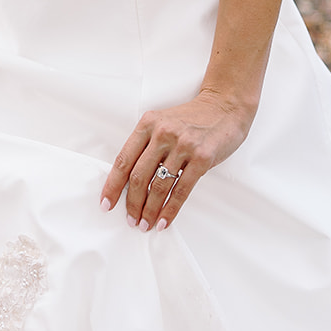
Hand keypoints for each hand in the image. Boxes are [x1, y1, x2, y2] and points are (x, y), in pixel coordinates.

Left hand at [101, 91, 252, 230]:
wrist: (225, 107)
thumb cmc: (191, 119)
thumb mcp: (162, 123)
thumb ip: (146, 145)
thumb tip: (130, 182)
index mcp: (148, 123)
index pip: (123, 160)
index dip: (112, 185)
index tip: (106, 203)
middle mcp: (163, 133)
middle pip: (139, 176)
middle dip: (132, 203)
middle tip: (130, 220)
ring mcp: (183, 145)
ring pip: (159, 186)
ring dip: (150, 210)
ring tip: (145, 224)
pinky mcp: (202, 158)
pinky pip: (182, 190)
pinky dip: (170, 210)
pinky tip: (164, 221)